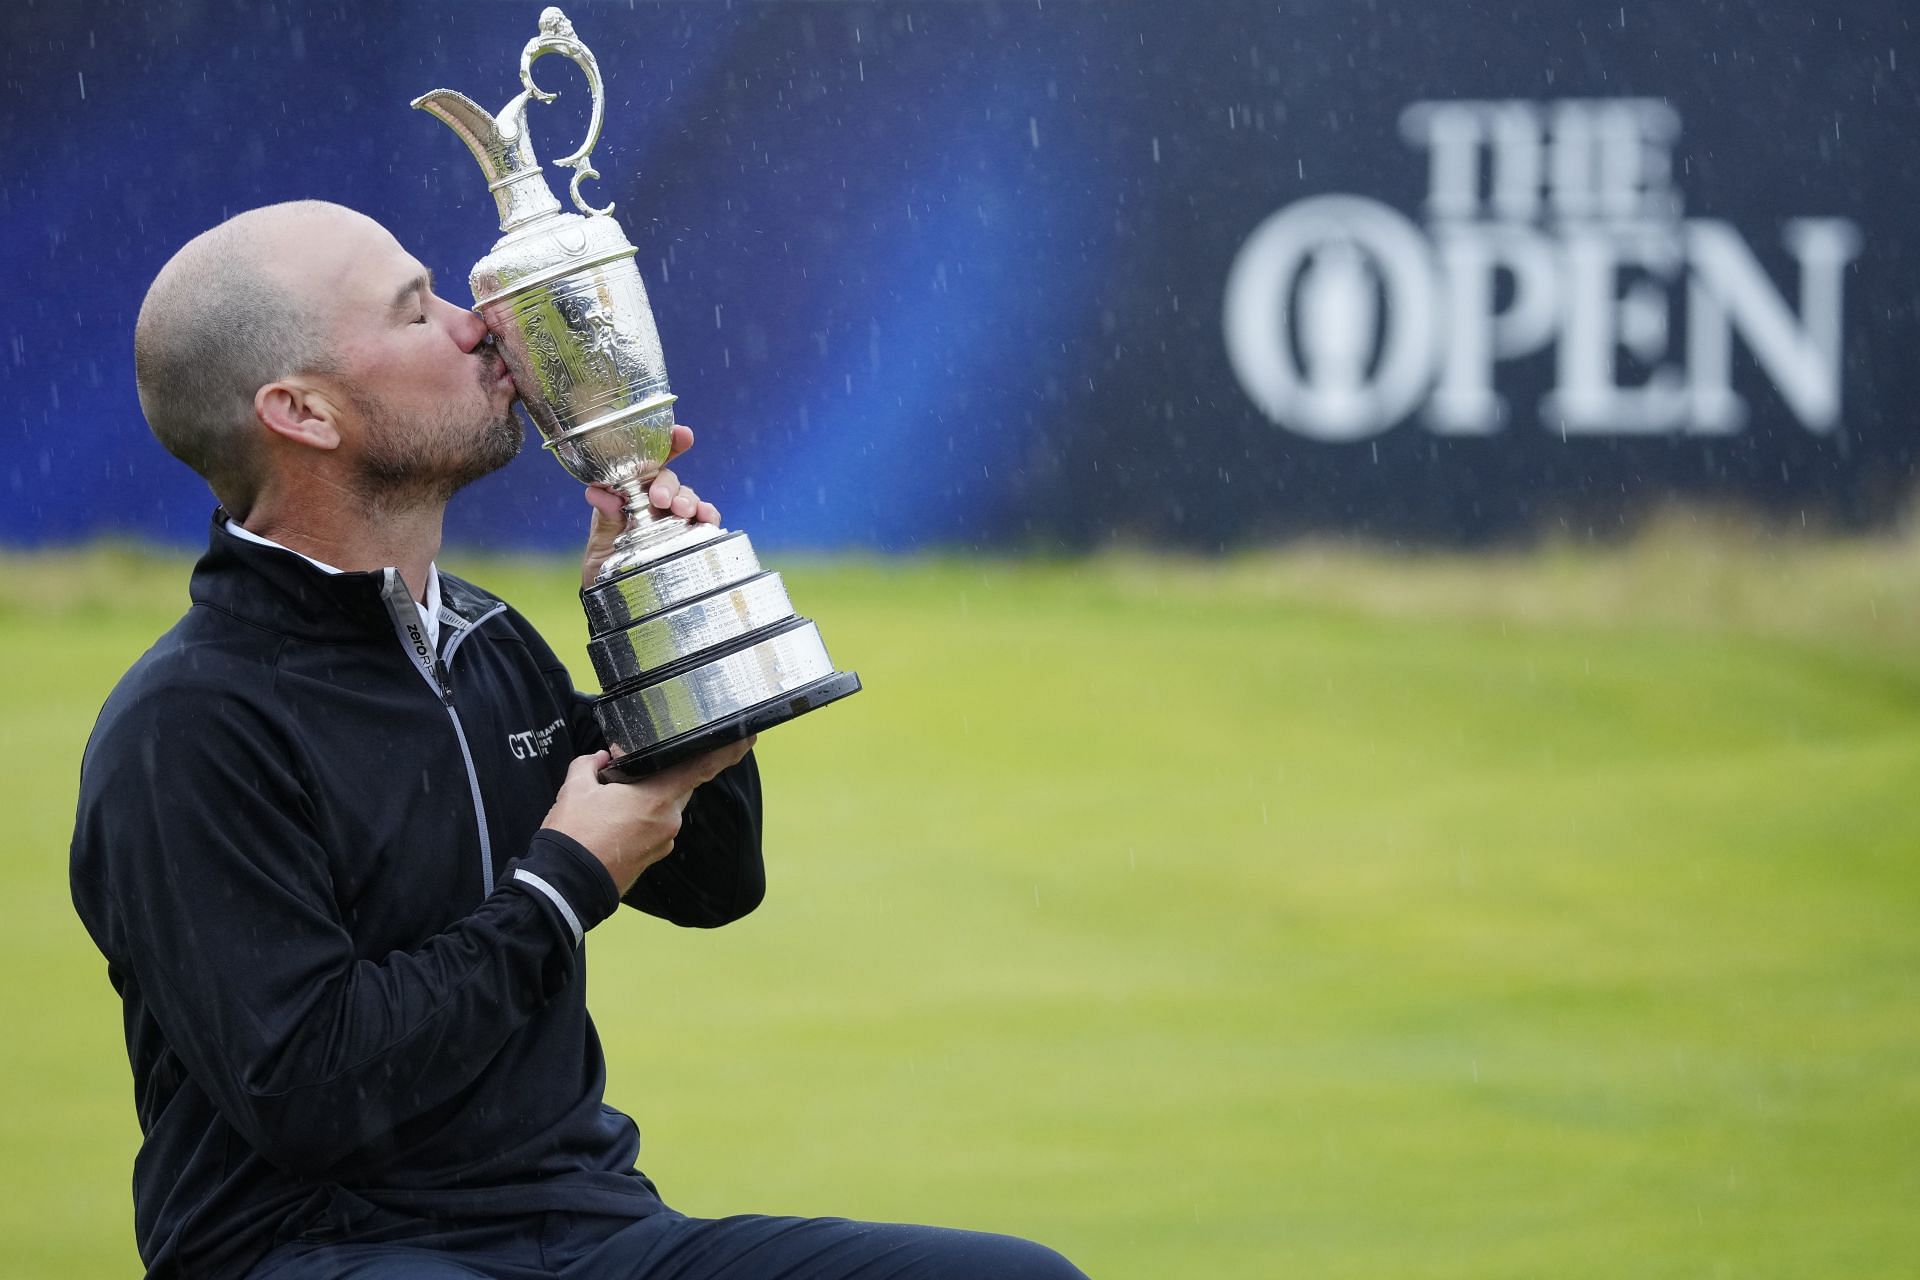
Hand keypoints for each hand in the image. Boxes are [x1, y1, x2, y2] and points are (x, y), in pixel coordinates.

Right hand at [541, 738, 756, 895]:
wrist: (565, 885)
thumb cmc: (574, 835)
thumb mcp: (576, 788)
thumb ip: (591, 765)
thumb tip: (599, 760)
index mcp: (658, 798)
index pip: (702, 768)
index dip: (728, 751)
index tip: (748, 738)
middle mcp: (669, 821)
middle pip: (677, 786)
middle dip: (659, 776)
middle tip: (628, 773)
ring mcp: (663, 843)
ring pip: (663, 808)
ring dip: (644, 801)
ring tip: (608, 804)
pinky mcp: (652, 859)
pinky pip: (653, 829)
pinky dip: (639, 821)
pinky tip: (611, 822)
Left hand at [581, 423, 722, 587]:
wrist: (616, 611)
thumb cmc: (603, 574)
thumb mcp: (598, 549)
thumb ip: (605, 520)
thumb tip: (599, 492)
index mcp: (631, 496)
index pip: (649, 463)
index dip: (668, 444)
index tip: (682, 435)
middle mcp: (655, 505)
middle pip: (670, 480)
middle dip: (670, 484)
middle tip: (662, 500)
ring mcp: (675, 522)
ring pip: (688, 498)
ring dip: (689, 500)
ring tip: (684, 511)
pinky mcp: (691, 540)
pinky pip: (705, 522)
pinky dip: (709, 516)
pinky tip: (707, 519)